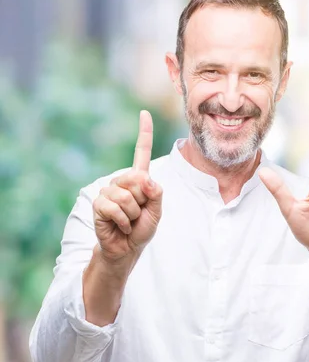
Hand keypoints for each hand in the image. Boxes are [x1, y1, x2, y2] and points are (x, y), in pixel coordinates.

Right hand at [93, 110, 162, 263]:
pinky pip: (115, 208)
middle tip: (138, 213)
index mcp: (139, 179)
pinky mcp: (98, 203)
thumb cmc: (142, 228)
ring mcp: (108, 190)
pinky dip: (123, 220)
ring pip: (127, 196)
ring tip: (129, 220)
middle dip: (143, 201)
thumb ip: (156, 193)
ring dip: (133, 214)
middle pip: (137, 179)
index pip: (142, 152)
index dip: (144, 133)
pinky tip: (120, 225)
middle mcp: (122, 181)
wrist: (126, 248)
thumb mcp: (157, 210)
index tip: (144, 113)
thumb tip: (144, 178)